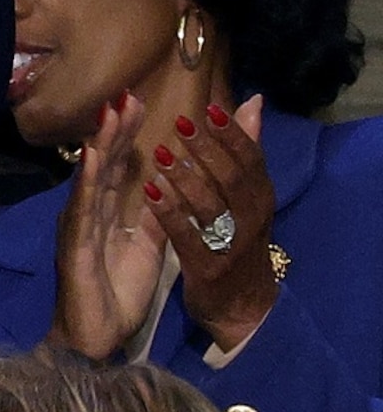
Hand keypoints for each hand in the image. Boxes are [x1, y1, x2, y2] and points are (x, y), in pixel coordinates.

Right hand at [49, 91, 167, 360]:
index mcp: (107, 216)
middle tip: (126, 94)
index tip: (139, 103)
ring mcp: (79, 227)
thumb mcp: (148, 250)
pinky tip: (91, 157)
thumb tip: (172, 185)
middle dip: (114, 129)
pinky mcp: (76, 245)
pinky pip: (83, 208)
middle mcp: (88, 215)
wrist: (93, 339)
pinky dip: (86, 180)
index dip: (126, 137)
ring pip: (91, 178)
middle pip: (102, 165)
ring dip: (100, 144)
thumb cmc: (116, 297)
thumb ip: (157, 217)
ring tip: (112, 112)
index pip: (117, 168)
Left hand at [145, 94, 278, 352]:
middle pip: (233, 177)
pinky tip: (151, 195)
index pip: (252, 159)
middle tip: (181, 123)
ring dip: (186, 179)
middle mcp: (252, 218)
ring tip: (161, 155)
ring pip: (211, 206)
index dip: (232, 134)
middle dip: (207, 149)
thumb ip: (244, 153)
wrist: (242, 307)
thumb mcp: (247, 198)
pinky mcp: (208, 268)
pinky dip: (171, 214)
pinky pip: (188, 237)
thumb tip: (253, 103)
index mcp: (261, 198)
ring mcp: (231, 245)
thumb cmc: (240, 244)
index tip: (209, 108)